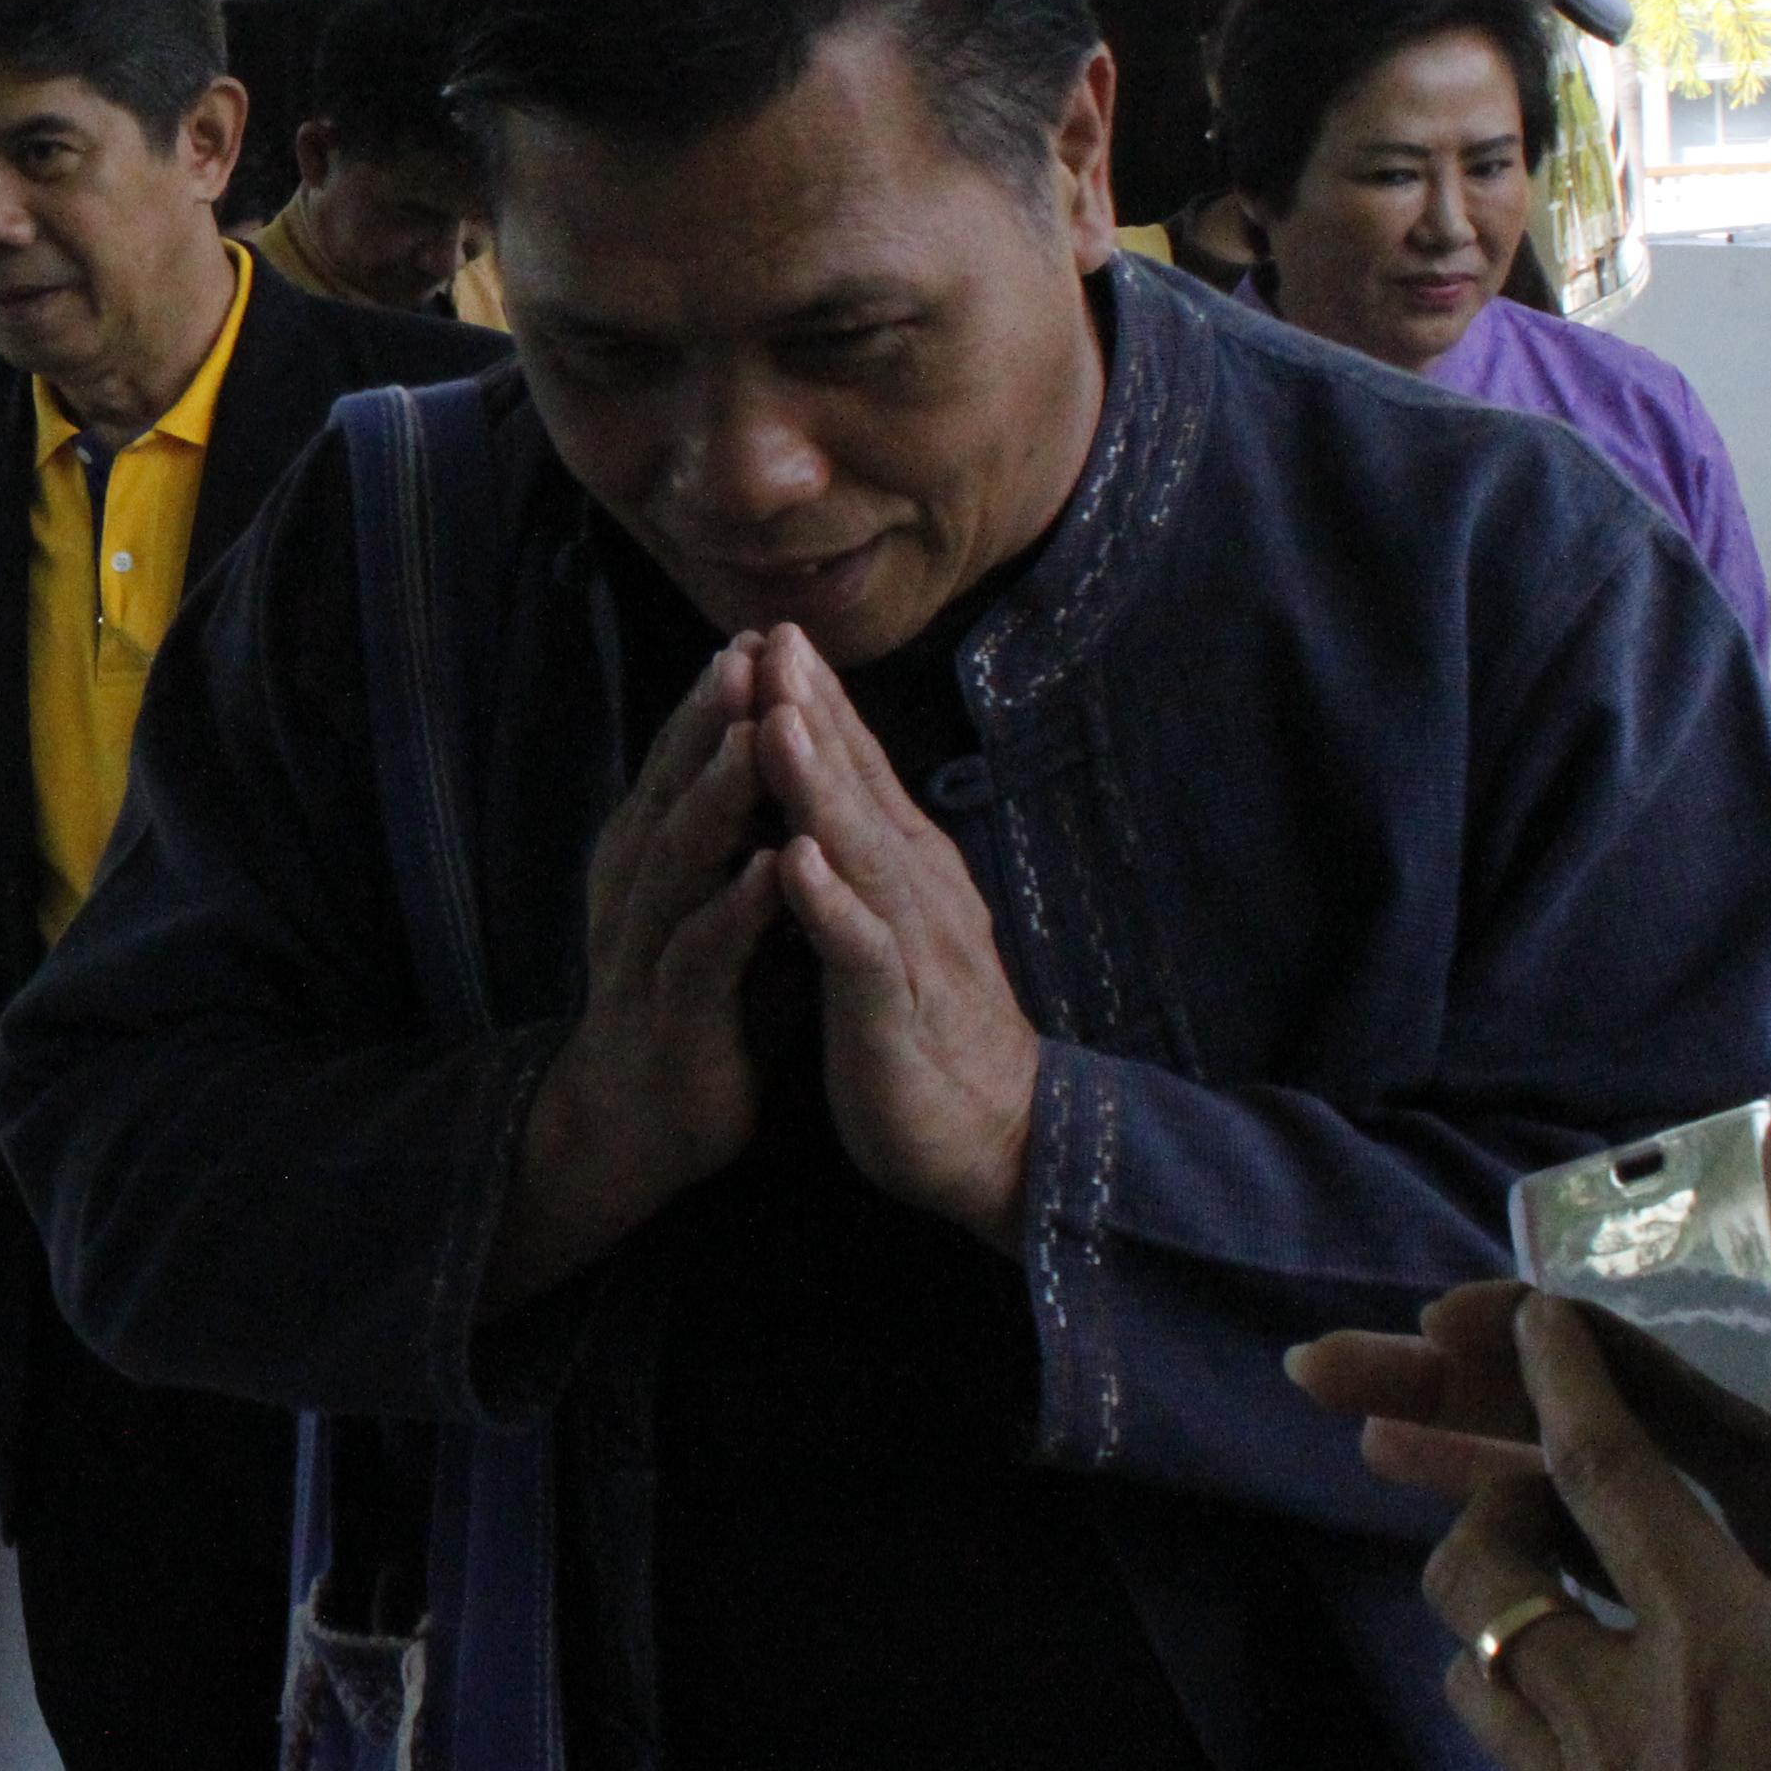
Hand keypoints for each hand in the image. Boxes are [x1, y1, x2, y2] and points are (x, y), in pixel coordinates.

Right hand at [489, 639, 779, 1307]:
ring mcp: (646, 954)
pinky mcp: (672, 1017)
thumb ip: (732, 838)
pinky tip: (772, 873)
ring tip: (758, 738)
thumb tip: (778, 754)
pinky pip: (702, 955)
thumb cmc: (689, 1005)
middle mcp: (635, 893)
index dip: (714, 702)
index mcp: (645, 862)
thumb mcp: (705, 904)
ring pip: (679, 861)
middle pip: (672, 792)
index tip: (759, 634)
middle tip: (748, 653)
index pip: (679, 765)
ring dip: (718, 798)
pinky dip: (735, 910)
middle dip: (710, 722)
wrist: (634, 1125)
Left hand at [747, 627, 1040, 1249]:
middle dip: (813, 711)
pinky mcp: (896, 1010)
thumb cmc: (926, 1028)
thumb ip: (860, 857)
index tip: (771, 631)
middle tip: (771, 637)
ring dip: (819, 785)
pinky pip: (861, 949)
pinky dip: (831, 903)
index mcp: (905, 867)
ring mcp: (911, 945)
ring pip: (860, 850)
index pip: (856, 769)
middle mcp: (916, 889)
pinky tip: (797, 862)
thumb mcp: (886, 924)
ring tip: (778, 721)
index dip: (816, 701)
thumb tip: (820, 791)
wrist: (999, 1139)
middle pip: (858, 787)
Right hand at [1297, 1126, 1770, 1562]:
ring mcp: (1748, 1577)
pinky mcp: (1743, 1666)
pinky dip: (1521, 1559)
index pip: (1652, 1359)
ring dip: (1460, 1455)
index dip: (1541, 1332)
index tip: (1445, 1315)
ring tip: (1350, 1427)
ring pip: (1572, 1498)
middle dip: (1455, 1385)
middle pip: (1581, 1419)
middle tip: (1324, 1368)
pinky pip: (1606, 1593)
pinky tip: (1437, 1539)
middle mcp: (1767, 1485)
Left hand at [1421, 1290, 1770, 1770]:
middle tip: (1530, 1498)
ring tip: (1553, 1631)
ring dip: (1497, 1638)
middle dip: (1487, 1510)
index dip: (1568, 1386)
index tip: (1529, 1318)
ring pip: (1476, 1679)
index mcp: (1720, 1655)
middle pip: (1488, 1570)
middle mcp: (1616, 1714)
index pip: (1612, 1478)